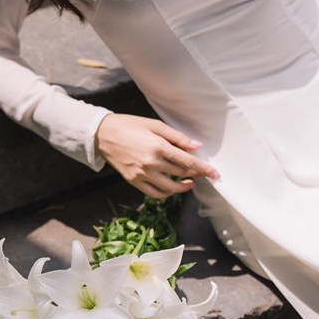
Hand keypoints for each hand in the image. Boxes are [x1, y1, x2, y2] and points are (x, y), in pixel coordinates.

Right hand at [93, 113, 220, 198]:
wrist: (103, 134)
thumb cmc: (130, 126)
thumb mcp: (155, 125)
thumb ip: (177, 137)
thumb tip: (197, 147)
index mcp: (158, 146)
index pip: (187, 161)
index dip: (203, 169)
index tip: (215, 174)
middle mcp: (151, 162)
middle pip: (180, 173)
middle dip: (195, 174)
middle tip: (203, 174)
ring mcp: (142, 174)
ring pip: (169, 188)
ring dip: (182, 187)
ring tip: (189, 183)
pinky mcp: (134, 181)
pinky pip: (154, 193)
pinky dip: (166, 193)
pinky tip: (172, 188)